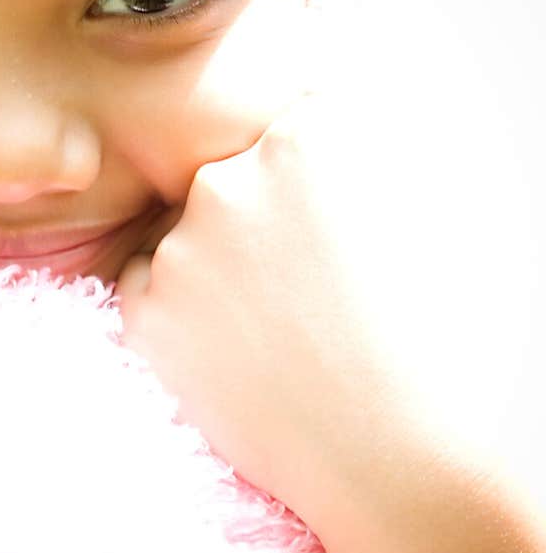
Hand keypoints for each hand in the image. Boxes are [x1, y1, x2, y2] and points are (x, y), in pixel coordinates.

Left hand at [116, 39, 545, 539]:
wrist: (378, 454)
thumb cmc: (408, 340)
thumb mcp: (403, 216)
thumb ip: (348, 153)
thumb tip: (323, 98)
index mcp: (304, 144)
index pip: (275, 131)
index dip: (295, 182)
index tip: (307, 230)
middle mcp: (231, 182)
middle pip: (221, 183)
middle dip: (247, 225)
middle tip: (295, 289)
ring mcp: (181, 247)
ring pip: (179, 236)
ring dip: (209, 268)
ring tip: (272, 328)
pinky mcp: (145, 311)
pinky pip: (147, 288)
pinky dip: (176, 313)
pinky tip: (232, 351)